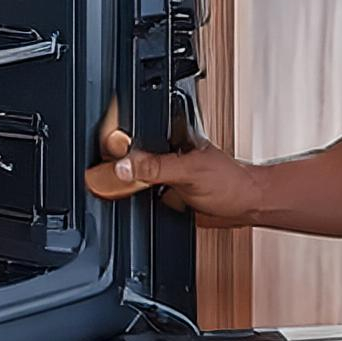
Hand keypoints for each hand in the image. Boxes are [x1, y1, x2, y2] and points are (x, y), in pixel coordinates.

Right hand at [84, 98, 260, 227]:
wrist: (245, 208)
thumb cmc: (231, 182)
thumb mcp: (188, 171)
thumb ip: (155, 168)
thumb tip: (124, 167)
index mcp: (172, 135)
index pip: (135, 133)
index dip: (113, 140)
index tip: (96, 153)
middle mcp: (166, 152)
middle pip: (129, 155)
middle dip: (114, 165)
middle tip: (98, 174)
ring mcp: (165, 174)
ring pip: (134, 177)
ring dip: (124, 185)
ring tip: (112, 187)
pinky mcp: (166, 194)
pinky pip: (142, 196)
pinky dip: (134, 200)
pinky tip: (132, 202)